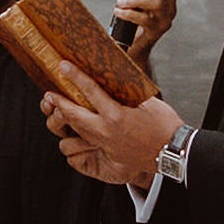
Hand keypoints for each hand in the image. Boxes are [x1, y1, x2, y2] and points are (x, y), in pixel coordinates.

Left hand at [41, 73, 182, 188]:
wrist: (172, 152)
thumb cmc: (165, 127)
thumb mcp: (148, 102)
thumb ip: (128, 93)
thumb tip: (116, 81)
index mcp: (116, 115)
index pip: (90, 91)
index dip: (75, 77)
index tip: (64, 67)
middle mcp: (106, 131)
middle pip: (73, 116)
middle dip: (59, 104)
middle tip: (50, 95)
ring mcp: (105, 145)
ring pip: (76, 132)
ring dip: (66, 121)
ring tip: (60, 111)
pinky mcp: (108, 156)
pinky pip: (85, 147)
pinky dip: (77, 138)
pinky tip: (77, 132)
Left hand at [114, 0, 179, 57]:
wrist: (135, 46)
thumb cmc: (135, 20)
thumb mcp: (133, 0)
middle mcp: (170, 6)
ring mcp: (165, 19)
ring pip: (156, 4)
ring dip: (135, 1)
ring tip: (120, 2)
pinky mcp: (157, 30)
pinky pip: (144, 19)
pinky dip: (129, 13)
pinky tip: (118, 11)